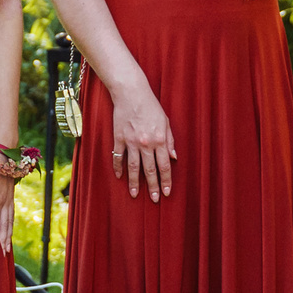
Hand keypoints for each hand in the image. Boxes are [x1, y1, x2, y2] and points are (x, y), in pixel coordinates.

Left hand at [0, 156, 16, 256]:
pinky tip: (10, 229)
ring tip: (8, 249)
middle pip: (4, 226)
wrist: (3, 151)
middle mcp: (5, 201)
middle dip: (3, 242)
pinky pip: (12, 214)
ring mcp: (9, 198)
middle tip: (2, 257)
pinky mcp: (10, 195)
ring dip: (8, 236)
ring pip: (9, 221)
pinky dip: (11, 225)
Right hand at [107, 84, 174, 201]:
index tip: (166, 192)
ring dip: (134, 183)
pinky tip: (120, 177)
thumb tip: (174, 158)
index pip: (165, 166)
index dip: (166, 181)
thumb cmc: (151, 106)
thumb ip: (170, 141)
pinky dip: (118, 167)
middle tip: (154, 199)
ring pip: (133, 167)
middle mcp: (146, 143)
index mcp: (160, 140)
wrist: (131, 93)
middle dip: (152, 187)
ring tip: (135, 195)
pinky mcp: (119, 138)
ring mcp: (131, 142)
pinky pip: (118, 156)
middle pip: (150, 170)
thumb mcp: (166, 122)